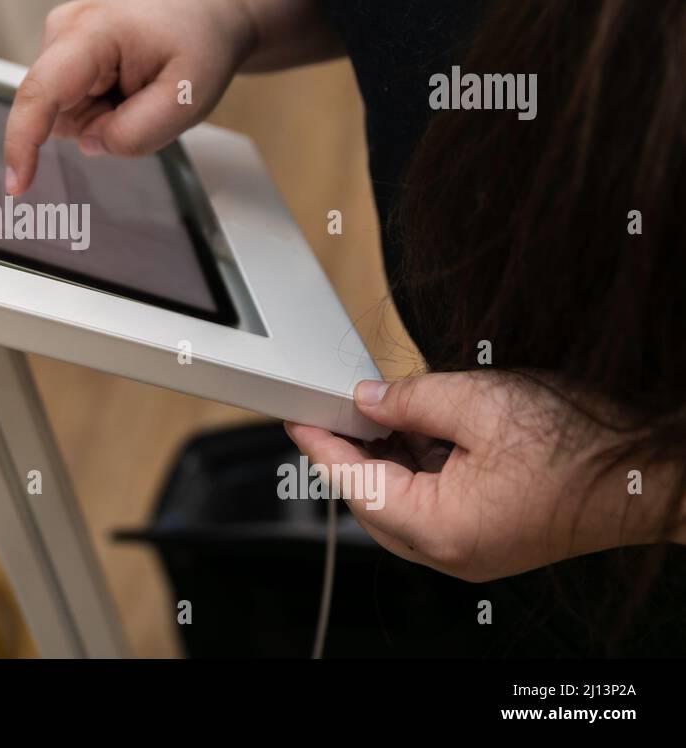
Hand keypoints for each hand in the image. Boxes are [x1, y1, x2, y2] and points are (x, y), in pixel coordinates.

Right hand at [2, 0, 255, 194]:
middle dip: (98, 124)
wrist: (200, 18)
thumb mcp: (186, 100)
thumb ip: (136, 134)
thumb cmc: (197, 47)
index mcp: (92, 32)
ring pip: (62, 116)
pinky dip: (98, 112)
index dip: (23, 141)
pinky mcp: (59, 59)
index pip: (41, 92)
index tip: (18, 185)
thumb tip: (90, 143)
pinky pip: (69, 110)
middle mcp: (63, 30)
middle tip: (146, 100)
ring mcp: (57, 42)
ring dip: (100, 118)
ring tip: (138, 91)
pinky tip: (123, 91)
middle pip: (54, 112)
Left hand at [285, 371, 680, 581]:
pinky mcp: (489, 535)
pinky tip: (422, 430)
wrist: (651, 473)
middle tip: (338, 406)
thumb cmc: (582, 447)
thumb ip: (411, 401)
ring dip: (387, 457)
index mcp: (439, 528)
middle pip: (372, 500)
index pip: (354, 484)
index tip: (298, 417)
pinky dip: (420, 467)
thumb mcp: (480, 402)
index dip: (322, 444)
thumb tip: (368, 399)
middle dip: (353, 451)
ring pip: (402, 501)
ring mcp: (472, 548)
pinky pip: (434, 503)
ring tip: (386, 409)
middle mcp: (451, 551)